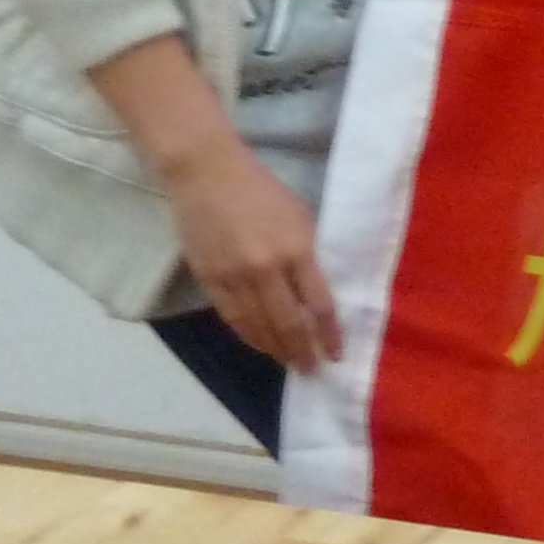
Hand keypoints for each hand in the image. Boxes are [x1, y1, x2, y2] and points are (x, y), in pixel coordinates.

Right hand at [166, 137, 342, 370]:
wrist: (206, 173)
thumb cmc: (261, 189)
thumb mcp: (299, 217)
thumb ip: (307, 255)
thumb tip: (314, 292)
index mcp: (296, 249)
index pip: (318, 304)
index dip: (329, 334)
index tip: (336, 354)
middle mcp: (266, 268)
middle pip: (288, 322)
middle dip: (302, 351)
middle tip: (312, 370)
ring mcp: (234, 276)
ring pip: (258, 326)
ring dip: (275, 349)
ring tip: (289, 363)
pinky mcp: (208, 278)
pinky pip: (232, 317)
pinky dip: (248, 335)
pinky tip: (260, 345)